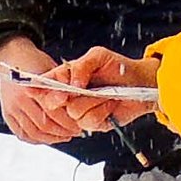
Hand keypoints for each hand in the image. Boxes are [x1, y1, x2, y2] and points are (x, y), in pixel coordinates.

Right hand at [0, 35, 80, 145]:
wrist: (12, 56)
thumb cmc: (35, 62)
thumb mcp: (52, 68)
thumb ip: (62, 85)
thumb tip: (78, 101)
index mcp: (30, 87)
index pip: (52, 112)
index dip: (67, 121)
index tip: (79, 125)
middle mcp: (18, 100)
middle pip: (43, 125)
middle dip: (62, 132)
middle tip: (75, 132)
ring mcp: (11, 109)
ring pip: (33, 133)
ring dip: (51, 138)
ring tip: (65, 136)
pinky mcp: (7, 115)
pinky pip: (22, 134)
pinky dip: (36, 139)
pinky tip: (49, 138)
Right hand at [34, 46, 160, 135]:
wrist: (142, 83)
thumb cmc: (119, 67)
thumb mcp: (99, 57)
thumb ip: (81, 66)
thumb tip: (72, 82)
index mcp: (66, 77)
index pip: (44, 84)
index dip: (39, 87)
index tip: (37, 87)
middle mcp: (70, 96)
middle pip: (52, 103)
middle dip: (63, 97)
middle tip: (79, 88)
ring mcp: (81, 111)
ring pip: (73, 112)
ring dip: (93, 101)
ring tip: (106, 93)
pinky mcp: (93, 124)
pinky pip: (89, 121)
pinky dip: (103, 111)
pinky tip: (110, 104)